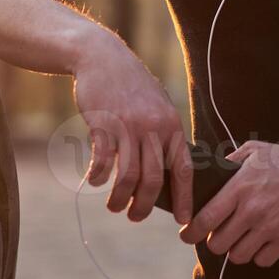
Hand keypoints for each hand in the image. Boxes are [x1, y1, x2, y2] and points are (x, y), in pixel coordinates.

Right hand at [72, 31, 192, 224]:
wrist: (101, 58)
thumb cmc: (130, 87)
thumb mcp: (156, 107)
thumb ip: (163, 136)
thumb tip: (166, 175)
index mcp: (172, 125)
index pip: (184, 169)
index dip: (185, 198)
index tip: (184, 220)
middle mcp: (153, 127)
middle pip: (153, 180)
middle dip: (145, 206)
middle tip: (136, 217)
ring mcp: (128, 125)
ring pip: (128, 175)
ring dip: (120, 198)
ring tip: (115, 207)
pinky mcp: (104, 124)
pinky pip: (103, 161)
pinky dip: (98, 176)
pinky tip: (94, 181)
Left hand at [178, 140, 278, 266]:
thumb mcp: (257, 151)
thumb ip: (231, 160)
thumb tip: (212, 170)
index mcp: (240, 187)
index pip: (205, 218)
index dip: (191, 232)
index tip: (187, 235)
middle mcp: (252, 210)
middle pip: (217, 244)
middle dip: (215, 242)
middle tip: (220, 235)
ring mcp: (270, 227)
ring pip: (238, 256)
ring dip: (237, 250)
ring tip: (242, 239)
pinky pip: (262, 260)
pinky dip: (260, 256)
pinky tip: (263, 243)